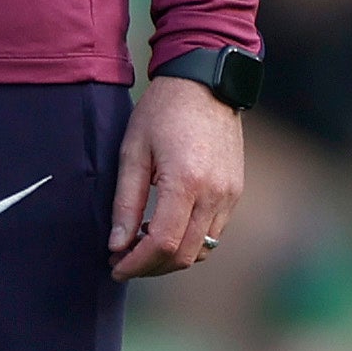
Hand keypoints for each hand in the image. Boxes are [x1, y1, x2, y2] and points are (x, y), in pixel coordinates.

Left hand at [110, 74, 246, 279]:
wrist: (206, 84)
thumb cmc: (163, 112)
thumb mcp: (133, 152)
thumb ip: (125, 202)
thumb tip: (117, 245)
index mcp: (185, 181)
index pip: (162, 242)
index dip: (137, 264)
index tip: (115, 266)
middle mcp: (214, 193)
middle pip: (183, 255)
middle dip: (151, 267)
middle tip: (123, 261)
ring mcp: (230, 195)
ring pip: (201, 250)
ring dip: (170, 257)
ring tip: (142, 245)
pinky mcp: (235, 192)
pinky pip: (214, 233)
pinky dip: (188, 242)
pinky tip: (165, 228)